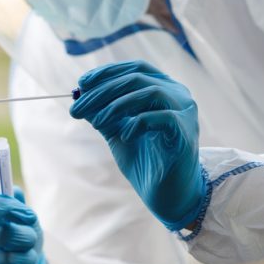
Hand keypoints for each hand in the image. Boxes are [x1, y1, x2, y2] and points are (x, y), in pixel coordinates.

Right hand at [0, 188, 47, 263]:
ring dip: (27, 258)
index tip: (31, 217)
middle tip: (32, 239)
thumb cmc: (18, 230)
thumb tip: (16, 193)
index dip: (16, 211)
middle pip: (1, 236)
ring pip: (5, 261)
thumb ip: (19, 202)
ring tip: (29, 255)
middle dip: (25, 238)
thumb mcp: (22, 213)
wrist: (13, 259)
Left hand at [71, 60, 206, 230]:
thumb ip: (103, 113)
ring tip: (97, 122)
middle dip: (103, 91)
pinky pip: (163, 117)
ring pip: (151, 92)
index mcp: (163, 89)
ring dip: (117, 105)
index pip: (136, 69)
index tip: (82, 84)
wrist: (166, 195)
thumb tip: (79, 96)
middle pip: (137, 79)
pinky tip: (124, 136)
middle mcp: (178, 95)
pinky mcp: (186, 132)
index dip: (108, 72)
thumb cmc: (145, 161)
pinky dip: (139, 123)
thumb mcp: (117, 132)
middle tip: (78, 107)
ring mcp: (185, 112)